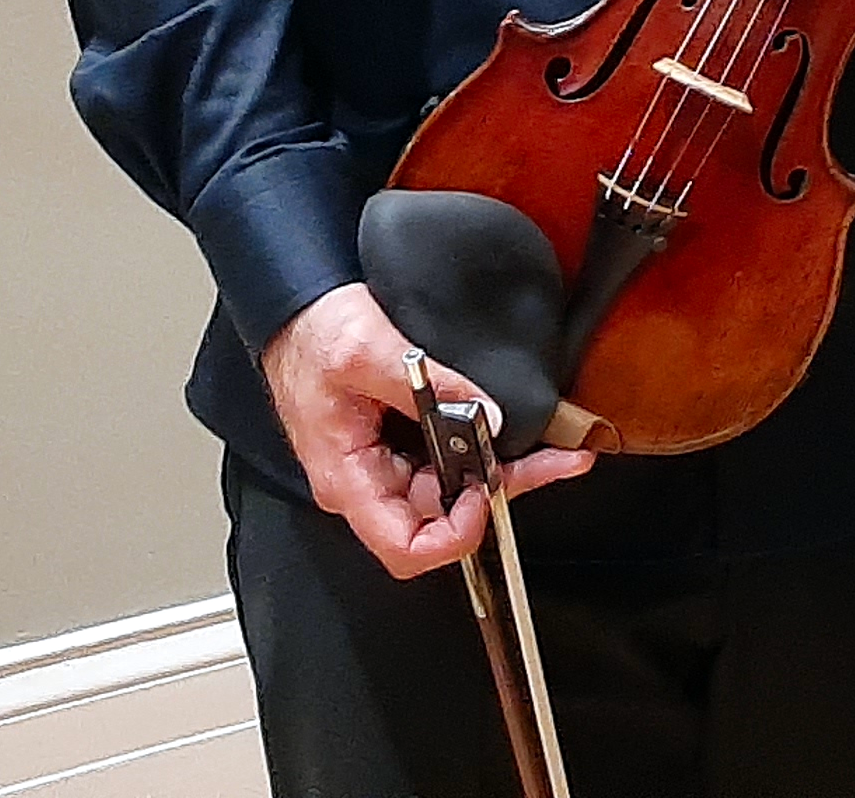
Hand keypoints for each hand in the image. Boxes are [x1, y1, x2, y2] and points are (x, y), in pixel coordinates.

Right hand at [260, 283, 590, 578]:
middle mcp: (370, 482)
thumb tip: (486, 415)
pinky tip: (518, 432)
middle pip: (441, 519)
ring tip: (557, 450)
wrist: (297, 307)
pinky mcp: (401, 440)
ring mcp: (387, 463)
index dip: (453, 535)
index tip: (487, 492)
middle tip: (555, 462)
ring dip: (504, 472)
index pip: (404, 547)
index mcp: (349, 479)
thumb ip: (427, 385)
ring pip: (453, 489)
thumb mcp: (367, 352)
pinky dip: (485, 448)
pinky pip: (449, 458)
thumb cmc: (312, 335)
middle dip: (502, 493)